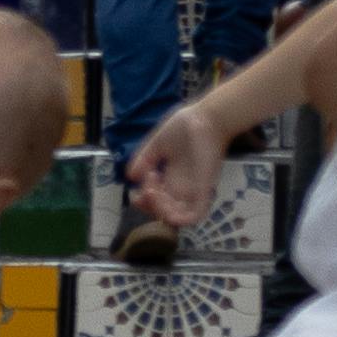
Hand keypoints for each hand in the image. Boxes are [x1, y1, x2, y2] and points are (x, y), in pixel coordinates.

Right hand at [125, 101, 227, 234]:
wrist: (205, 118)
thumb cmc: (185, 127)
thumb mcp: (158, 143)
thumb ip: (145, 159)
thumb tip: (130, 176)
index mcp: (172, 178)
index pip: (157, 201)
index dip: (144, 202)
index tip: (135, 191)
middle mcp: (182, 188)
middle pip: (164, 211)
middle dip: (149, 205)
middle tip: (146, 187)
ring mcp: (193, 191)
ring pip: (177, 217)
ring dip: (160, 212)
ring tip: (152, 192)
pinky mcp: (204, 191)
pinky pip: (195, 215)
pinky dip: (181, 219)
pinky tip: (166, 207)